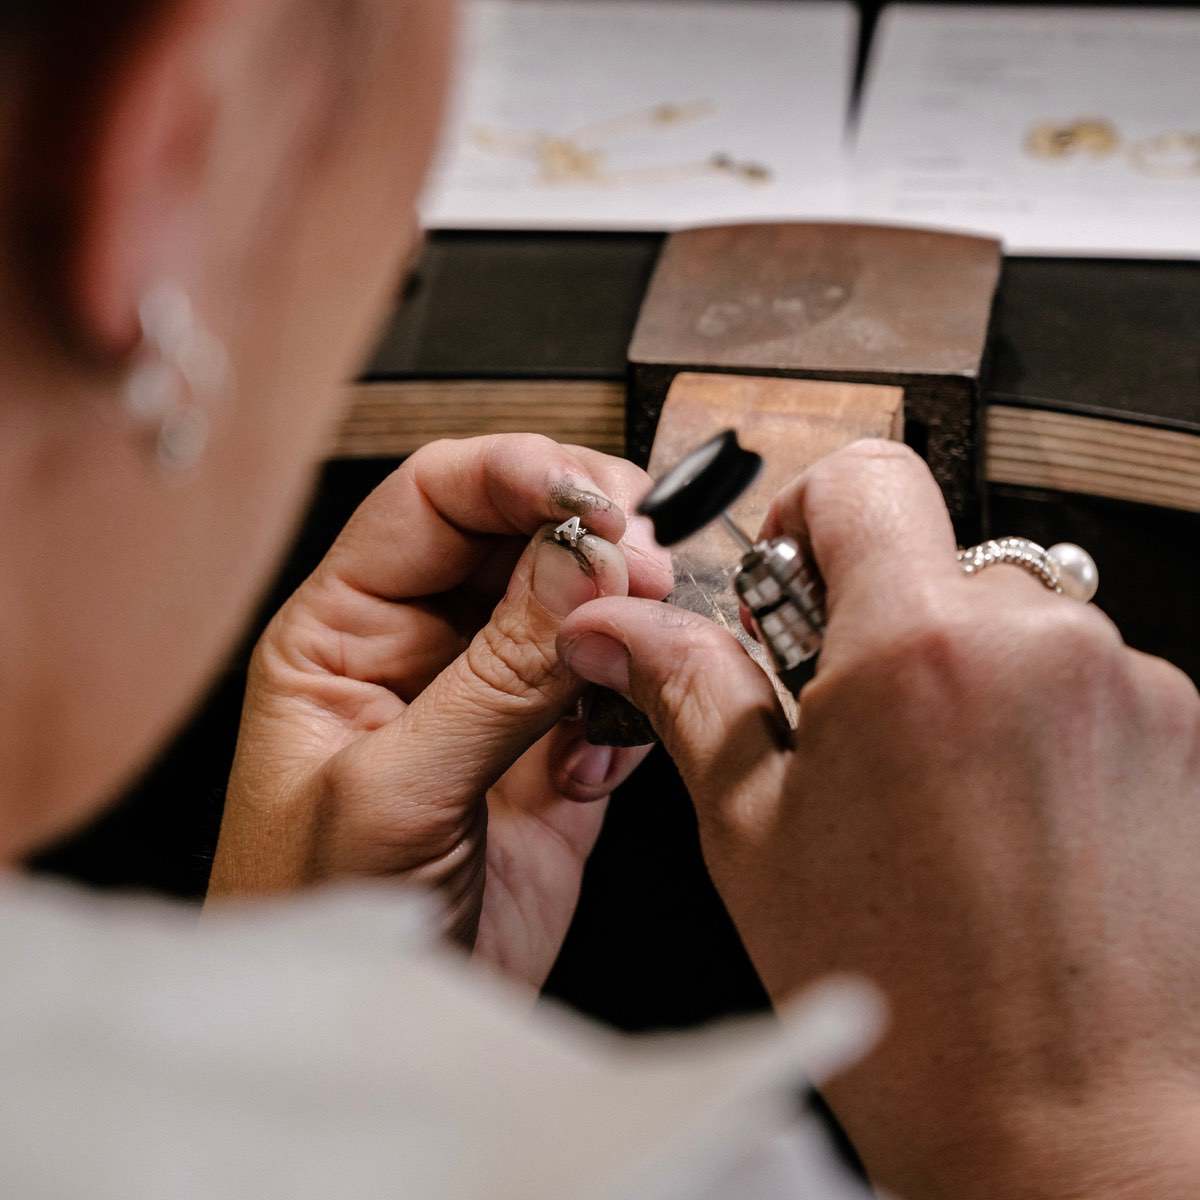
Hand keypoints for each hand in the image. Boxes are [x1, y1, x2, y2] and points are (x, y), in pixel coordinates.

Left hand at [209, 435, 671, 990]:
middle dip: (585, 535)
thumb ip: (493, 675)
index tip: (592, 496)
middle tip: (642, 557)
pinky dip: (634, 698)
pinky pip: (614, 688)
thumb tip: (580, 562)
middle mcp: (421, 652)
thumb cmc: (321, 924)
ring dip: (621, 614)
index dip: (513, 476)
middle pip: (515, 538)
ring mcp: (495, 702)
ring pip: (575, 607)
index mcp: (345, 634)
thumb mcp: (394, 792)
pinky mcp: (555, 758)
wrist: (369, 1046)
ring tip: (642, 643)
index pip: (431, 501)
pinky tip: (610, 748)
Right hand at [558, 441, 1199, 1198]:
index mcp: (918, 650)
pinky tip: (1000, 819)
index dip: (810, 516)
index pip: (865, 476)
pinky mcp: (1181, 733)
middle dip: (877, 620)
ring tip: (930, 794)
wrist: (1077, 1128)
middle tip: (846, 727)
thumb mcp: (755, 833)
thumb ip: (691, 692)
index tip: (794, 592)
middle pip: (934, 557)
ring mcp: (1130, 686)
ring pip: (1008, 619)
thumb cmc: (909, 1002)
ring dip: (957, 673)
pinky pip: (1080, 675)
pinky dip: (1030, 717)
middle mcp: (1041, 644)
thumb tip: (617, 626)